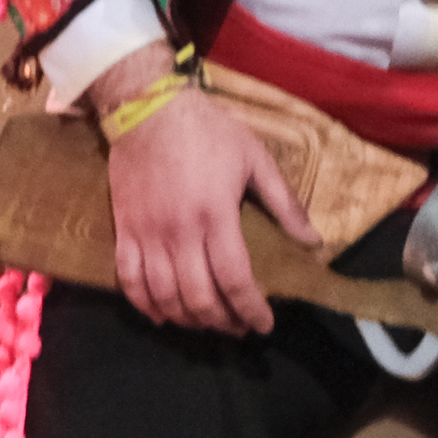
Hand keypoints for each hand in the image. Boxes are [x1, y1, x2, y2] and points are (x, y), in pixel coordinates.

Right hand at [94, 41, 321, 335]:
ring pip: (164, 294)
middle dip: (222, 321)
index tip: (263, 324)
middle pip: (199, 296)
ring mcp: (146, 232)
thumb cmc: (206, 131)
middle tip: (238, 328)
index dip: (250, 310)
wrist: (145, 109)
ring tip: (205, 323)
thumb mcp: (255, 159)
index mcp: (215, 216)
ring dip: (187, 319)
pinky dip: (143, 303)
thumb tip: (313, 242)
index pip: (235, 280)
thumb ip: (284, 204)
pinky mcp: (123, 228)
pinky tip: (160, 314)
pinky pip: (128, 277)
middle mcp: (179, 232)